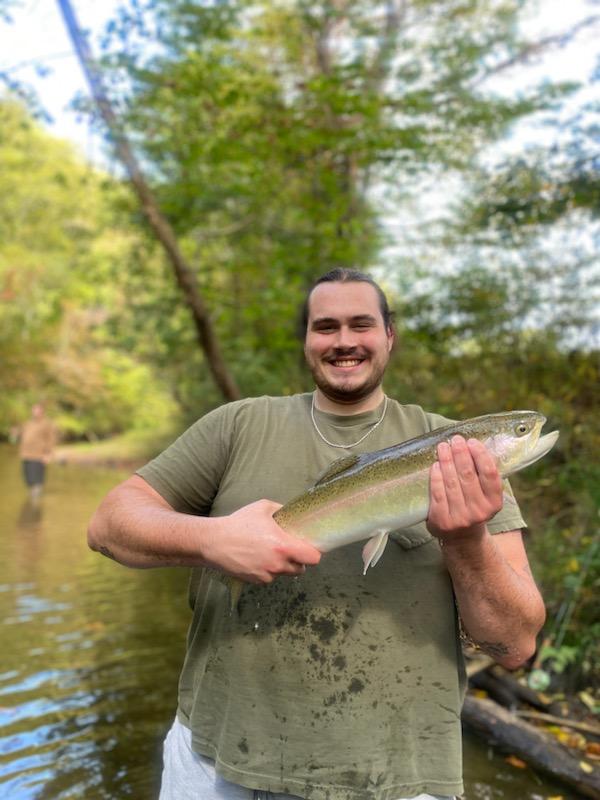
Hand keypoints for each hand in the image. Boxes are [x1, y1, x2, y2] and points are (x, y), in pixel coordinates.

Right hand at [203, 499, 320, 583]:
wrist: (213, 542)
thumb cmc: (238, 523)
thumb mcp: (263, 508)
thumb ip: (282, 510)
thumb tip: (292, 512)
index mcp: (283, 546)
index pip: (314, 558)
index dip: (314, 552)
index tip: (309, 546)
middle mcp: (278, 564)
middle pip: (301, 568)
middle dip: (298, 560)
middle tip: (289, 549)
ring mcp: (267, 575)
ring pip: (285, 573)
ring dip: (283, 565)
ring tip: (269, 551)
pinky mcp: (257, 581)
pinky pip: (270, 577)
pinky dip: (268, 570)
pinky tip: (257, 558)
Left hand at [426, 436, 502, 543]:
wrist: (463, 538)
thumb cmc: (474, 507)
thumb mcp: (487, 496)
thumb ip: (484, 476)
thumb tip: (475, 444)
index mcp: (494, 503)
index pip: (489, 474)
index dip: (480, 455)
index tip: (472, 441)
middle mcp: (479, 511)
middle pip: (468, 476)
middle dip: (460, 454)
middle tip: (455, 439)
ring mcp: (460, 518)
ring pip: (451, 483)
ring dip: (446, 461)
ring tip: (443, 447)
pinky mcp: (442, 521)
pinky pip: (437, 493)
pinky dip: (436, 477)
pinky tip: (435, 465)